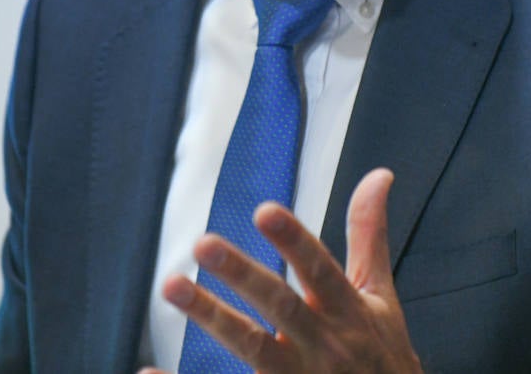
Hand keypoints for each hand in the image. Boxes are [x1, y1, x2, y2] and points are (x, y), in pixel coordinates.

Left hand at [139, 167, 421, 373]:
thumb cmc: (382, 358)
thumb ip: (369, 235)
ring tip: (171, 287)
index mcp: (347, 311)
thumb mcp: (380, 297)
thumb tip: (378, 176)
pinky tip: (148, 372)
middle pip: (280, 306)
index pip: (320, 270)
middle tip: (203, 243)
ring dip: (211, 318)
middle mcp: (323, 345)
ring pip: (251, 348)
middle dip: (243, 275)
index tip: (264, 211)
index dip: (294, 241)